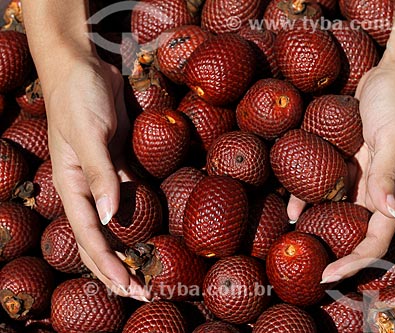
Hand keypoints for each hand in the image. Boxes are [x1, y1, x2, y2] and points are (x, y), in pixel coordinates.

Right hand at [44, 56, 147, 298]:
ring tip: (148, 269)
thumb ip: (99, 176)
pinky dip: (140, 214)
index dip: (107, 265)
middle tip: (142, 293)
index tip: (127, 288)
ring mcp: (105, 175)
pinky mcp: (120, 161)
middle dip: (117, 268)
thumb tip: (109, 219)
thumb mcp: (88, 135)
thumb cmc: (78, 97)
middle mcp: (87, 187)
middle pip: (100, 238)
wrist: (85, 67)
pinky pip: (131, 195)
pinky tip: (154, 227)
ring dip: (130, 246)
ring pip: (116, 221)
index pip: (89, 235)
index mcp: (72, 186)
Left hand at [288, 63, 394, 282]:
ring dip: (317, 228)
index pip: (375, 241)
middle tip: (305, 265)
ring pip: (336, 213)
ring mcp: (360, 180)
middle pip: (354, 235)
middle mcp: (375, 193)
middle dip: (332, 253)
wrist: (392, 78)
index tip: (327, 275)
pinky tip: (290, 206)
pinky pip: (325, 188)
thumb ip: (389, 174)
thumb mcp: (393, 137)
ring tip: (293, 240)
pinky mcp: (346, 165)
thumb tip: (387, 211)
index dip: (353, 262)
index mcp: (391, 195)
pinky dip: (308, 198)